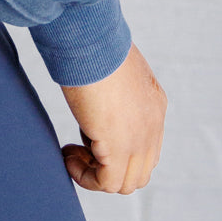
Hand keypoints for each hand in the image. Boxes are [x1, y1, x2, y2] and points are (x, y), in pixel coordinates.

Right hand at [58, 42, 166, 193]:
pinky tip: (67, 155)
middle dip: (107, 166)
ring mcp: (140, 138)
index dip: (117, 149)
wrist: (89, 37)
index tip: (88, 134)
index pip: (146, 147)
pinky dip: (85, 177)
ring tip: (72, 153)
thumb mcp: (111, 66)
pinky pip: (107, 183)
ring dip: (95, 174)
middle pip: (139, 171)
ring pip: (125, 183)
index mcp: (154, 102)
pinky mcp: (119, 148)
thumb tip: (93, 95)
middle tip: (80, 147)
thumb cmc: (91, 41)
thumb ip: (111, 86)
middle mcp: (153, 123)